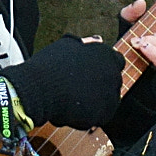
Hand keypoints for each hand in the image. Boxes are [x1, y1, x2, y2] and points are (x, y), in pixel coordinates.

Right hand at [0, 35, 124, 130]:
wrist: (38, 89)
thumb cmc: (49, 66)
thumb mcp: (67, 45)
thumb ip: (86, 44)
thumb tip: (98, 40)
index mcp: (106, 55)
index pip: (116, 61)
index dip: (103, 68)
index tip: (91, 74)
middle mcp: (113, 73)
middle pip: (112, 82)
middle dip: (100, 85)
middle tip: (79, 88)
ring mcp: (110, 94)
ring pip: (108, 100)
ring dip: (95, 101)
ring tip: (73, 100)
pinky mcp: (104, 113)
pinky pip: (100, 116)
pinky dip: (89, 116)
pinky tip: (72, 110)